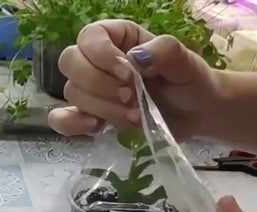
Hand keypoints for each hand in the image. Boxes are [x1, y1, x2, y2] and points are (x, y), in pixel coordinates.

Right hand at [48, 19, 218, 140]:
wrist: (194, 114)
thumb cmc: (189, 82)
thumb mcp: (186, 62)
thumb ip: (164, 52)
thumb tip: (134, 59)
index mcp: (117, 37)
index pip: (89, 37)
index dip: (102, 56)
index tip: (130, 75)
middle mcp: (97, 61)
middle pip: (70, 63)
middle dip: (101, 85)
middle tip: (132, 98)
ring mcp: (90, 90)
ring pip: (72, 93)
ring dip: (103, 108)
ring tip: (135, 116)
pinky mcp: (88, 116)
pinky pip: (61, 119)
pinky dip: (72, 125)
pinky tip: (97, 127)